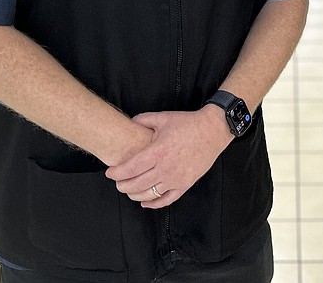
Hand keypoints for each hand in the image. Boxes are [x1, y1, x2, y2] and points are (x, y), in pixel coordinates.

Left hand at [105, 107, 230, 207]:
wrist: (212, 131)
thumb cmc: (188, 124)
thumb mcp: (163, 117)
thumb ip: (143, 120)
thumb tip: (130, 123)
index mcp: (157, 152)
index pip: (130, 168)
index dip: (117, 173)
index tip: (109, 173)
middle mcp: (165, 168)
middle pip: (136, 184)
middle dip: (123, 185)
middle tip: (117, 183)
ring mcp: (175, 178)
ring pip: (149, 195)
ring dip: (135, 195)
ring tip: (129, 191)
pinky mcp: (185, 184)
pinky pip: (166, 200)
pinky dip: (153, 204)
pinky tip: (145, 202)